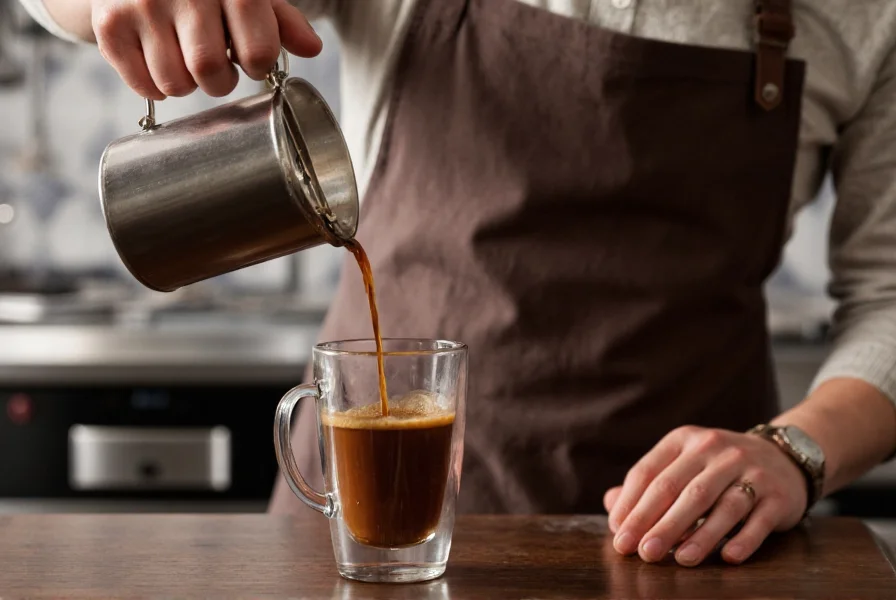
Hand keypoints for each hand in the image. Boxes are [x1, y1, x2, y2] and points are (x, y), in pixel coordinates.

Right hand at [91, 0, 321, 99]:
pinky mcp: (111, 24)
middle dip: (219, 81)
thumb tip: (311, 47)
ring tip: (184, 57)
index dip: (258, 66)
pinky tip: (158, 59)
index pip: (257, 49)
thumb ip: (281, 21)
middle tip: (215, 66)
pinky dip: (156, 86)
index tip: (250, 59)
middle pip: (210, 71)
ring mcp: (142, 5)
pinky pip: (145, 87)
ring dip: (187, 84)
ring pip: (176, 84)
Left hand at [603, 426, 807, 566]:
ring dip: (700, 535)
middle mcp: (716, 450)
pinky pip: (758, 519)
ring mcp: (750, 470)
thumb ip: (647, 486)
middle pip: (681, 489)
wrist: (781, 458)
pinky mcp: (777, 494)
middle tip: (640, 551)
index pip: (650, 472)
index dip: (631, 504)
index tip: (619, 533)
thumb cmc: (715, 469)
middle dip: (657, 523)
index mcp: (684, 440)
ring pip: (721, 505)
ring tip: (679, 559)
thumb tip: (611, 509)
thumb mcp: (680, 465)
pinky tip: (728, 557)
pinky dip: (743, 539)